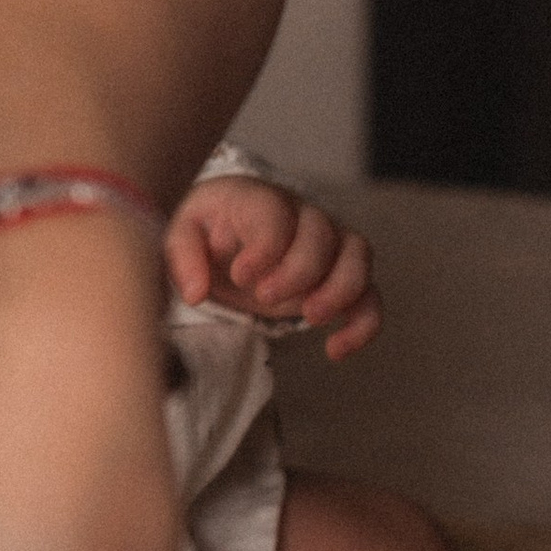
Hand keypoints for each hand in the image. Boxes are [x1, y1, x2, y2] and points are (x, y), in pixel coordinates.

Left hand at [166, 175, 379, 358]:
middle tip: (264, 297)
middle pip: (322, 235)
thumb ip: (183, 257)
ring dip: (340, 291)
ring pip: (357, 257)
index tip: (240, 275)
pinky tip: (335, 349)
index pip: (276, 216)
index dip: (265, 248)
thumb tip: (195, 292)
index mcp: (260, 200)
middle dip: (299, 271)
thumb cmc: (207, 232)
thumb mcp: (181, 236)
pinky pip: (369, 295)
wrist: (229, 233)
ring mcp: (330, 243)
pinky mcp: (341, 276)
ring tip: (311, 317)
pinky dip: (363, 323)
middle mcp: (303, 215)